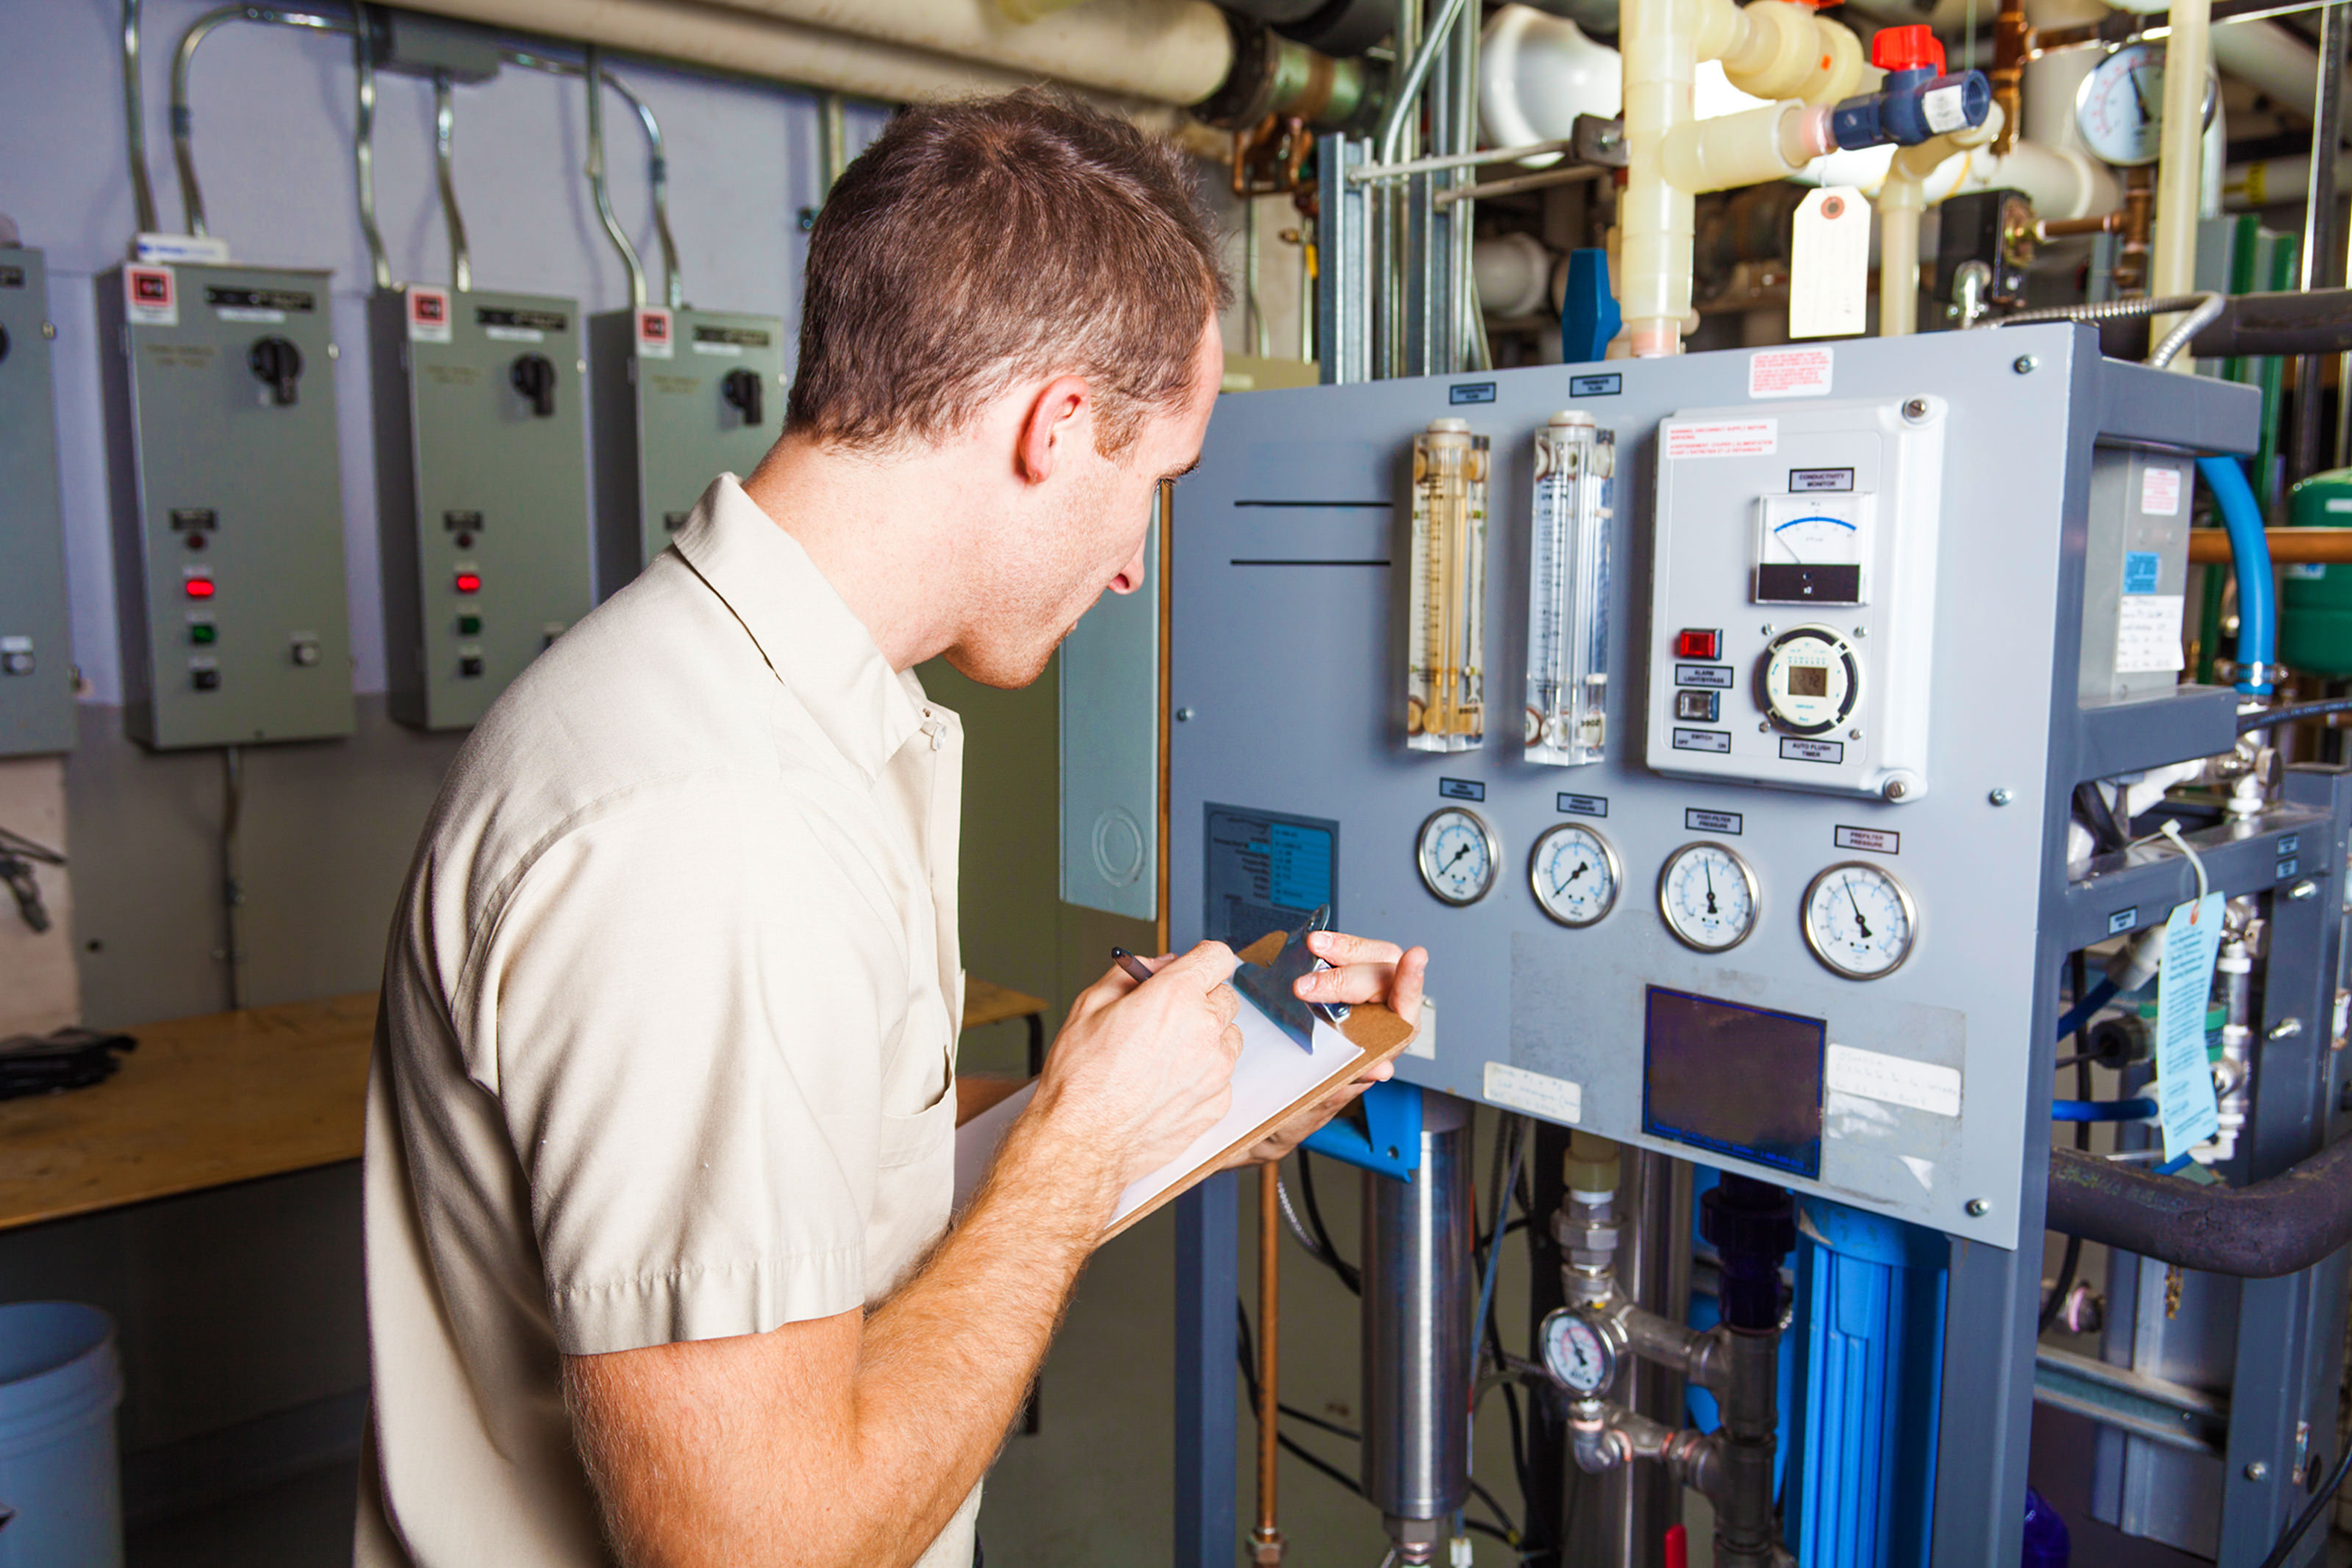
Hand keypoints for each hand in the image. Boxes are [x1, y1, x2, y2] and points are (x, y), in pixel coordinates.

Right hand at [1030, 941, 1243, 1187]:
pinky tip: (1168, 1085)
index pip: (1217, 956)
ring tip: (1165, 1056)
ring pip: (1228, 1038)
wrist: (1083, 1140)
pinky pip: (1222, 1077)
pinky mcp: (1217, 1104)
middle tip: (1166, 1017)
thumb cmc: (1081, 1079)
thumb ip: (1130, 974)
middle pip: (1225, 997)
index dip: (1201, 960)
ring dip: (1206, 1039)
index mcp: (1176, 996)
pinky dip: (1203, 1076)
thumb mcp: (1090, 1005)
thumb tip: (1155, 966)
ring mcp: (1216, 1070)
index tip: (1193, 969)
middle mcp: (1205, 1029)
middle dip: (1200, 1000)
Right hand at [1224, 930, 1428, 1167]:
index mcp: (1377, 1052)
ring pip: (1363, 960)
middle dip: (1348, 973)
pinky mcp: (1323, 989)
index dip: (1411, 985)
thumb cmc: (1287, 1117)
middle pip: (1382, 976)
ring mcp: (1348, 1002)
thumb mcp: (1312, 1108)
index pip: (1404, 1014)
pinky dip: (1324, 950)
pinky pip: (1335, 960)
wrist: (1246, 1119)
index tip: (1415, 958)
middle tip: (1308, 984)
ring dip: (1340, 950)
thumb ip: (1346, 1087)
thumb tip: (1382, 1069)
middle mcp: (1370, 1022)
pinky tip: (1309, 946)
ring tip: (1313, 945)